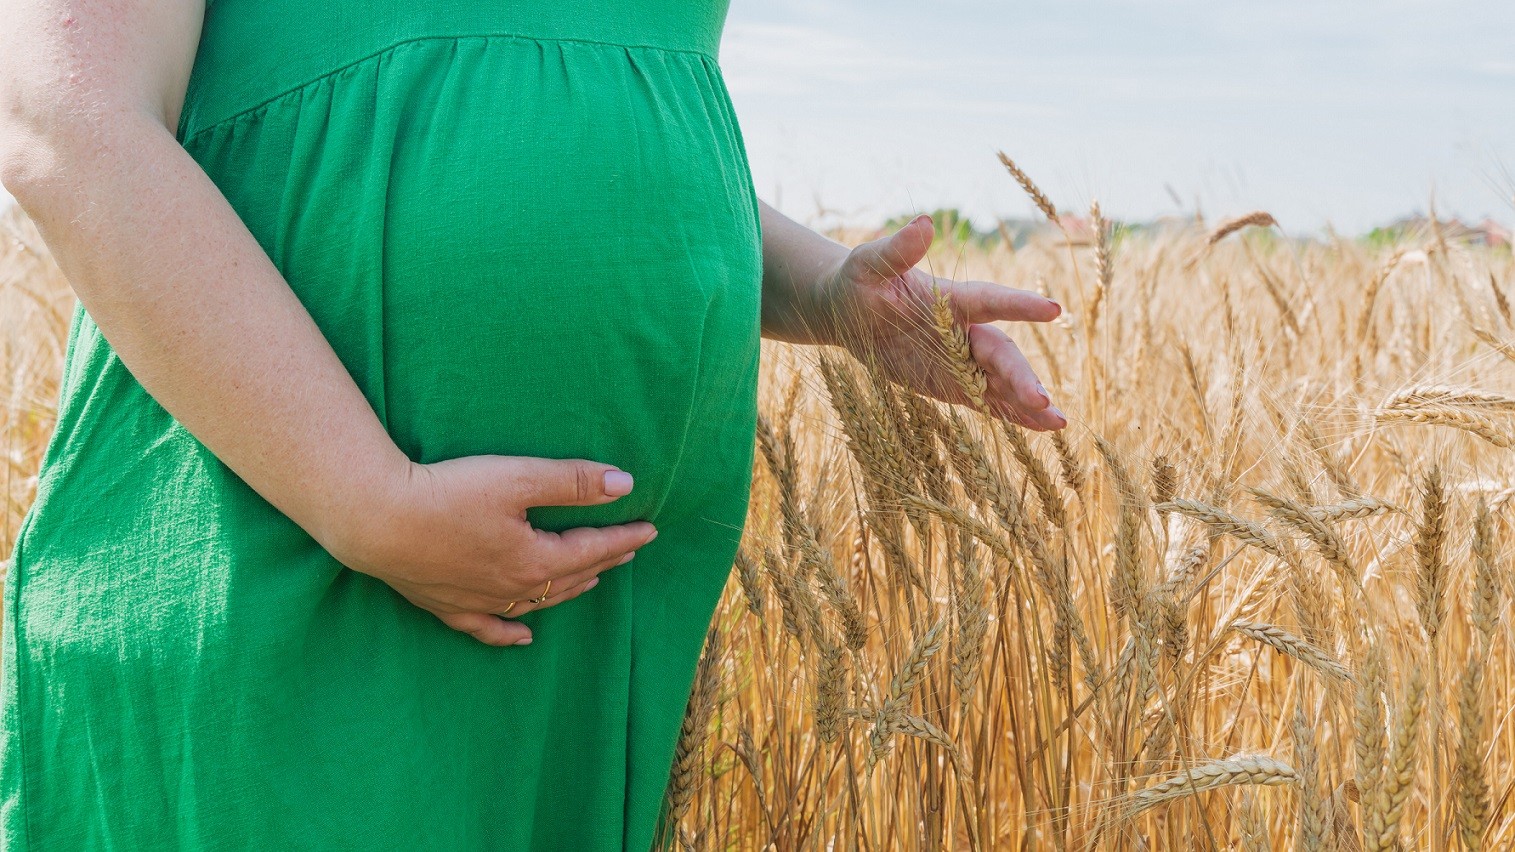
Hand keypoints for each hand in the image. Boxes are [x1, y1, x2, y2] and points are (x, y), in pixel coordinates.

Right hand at [324, 455, 657, 646]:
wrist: (376, 520)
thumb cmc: (449, 494)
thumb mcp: (518, 478)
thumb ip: (573, 482)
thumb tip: (625, 485)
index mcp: (535, 559)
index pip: (592, 549)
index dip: (623, 538)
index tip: (650, 530)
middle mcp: (514, 589)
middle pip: (570, 576)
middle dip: (603, 561)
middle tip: (627, 549)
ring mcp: (479, 602)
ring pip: (538, 602)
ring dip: (569, 590)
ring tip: (592, 580)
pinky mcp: (446, 606)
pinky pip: (488, 628)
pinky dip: (510, 633)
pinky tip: (525, 635)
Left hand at [816, 215, 1066, 430]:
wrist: (848, 312)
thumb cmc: (859, 282)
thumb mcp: (869, 264)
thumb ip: (898, 250)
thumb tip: (923, 223)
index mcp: (950, 299)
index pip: (990, 301)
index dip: (1019, 305)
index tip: (1053, 309)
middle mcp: (964, 330)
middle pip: (999, 352)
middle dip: (1020, 374)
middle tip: (1041, 398)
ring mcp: (961, 360)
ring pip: (1001, 380)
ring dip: (1027, 400)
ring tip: (1057, 422)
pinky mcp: (953, 384)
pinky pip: (987, 400)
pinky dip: (1013, 414)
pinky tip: (1043, 428)